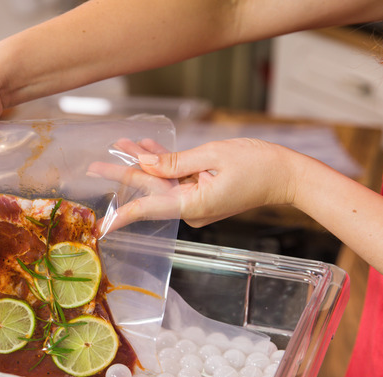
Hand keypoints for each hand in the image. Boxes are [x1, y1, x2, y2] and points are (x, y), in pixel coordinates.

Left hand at [88, 137, 301, 232]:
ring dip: (143, 162)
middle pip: (150, 190)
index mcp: (193, 204)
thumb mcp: (213, 155)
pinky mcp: (202, 193)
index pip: (149, 209)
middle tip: (94, 166)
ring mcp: (197, 202)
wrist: (288, 174)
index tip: (102, 225)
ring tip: (119, 145)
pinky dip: (164, 163)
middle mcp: (191, 208)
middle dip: (123, 175)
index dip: (122, 215)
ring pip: (162, 180)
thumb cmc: (258, 163)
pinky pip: (177, 178)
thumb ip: (175, 161)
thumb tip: (145, 163)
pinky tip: (146, 147)